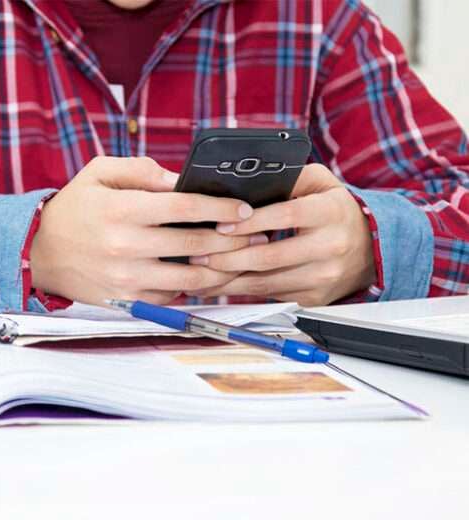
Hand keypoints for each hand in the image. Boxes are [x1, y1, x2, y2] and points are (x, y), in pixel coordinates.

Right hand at [30, 156, 265, 305]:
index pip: (184, 208)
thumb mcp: (99, 173)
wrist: (38, 252)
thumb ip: (141, 171)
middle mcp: (126, 246)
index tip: (243, 209)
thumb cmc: (75, 208)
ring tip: (239, 257)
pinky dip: (192, 285)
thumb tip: (181, 180)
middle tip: (256, 233)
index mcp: (122, 210)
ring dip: (222, 268)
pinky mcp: (126, 299)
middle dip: (233, 239)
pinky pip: (172, 294)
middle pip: (195, 245)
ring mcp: (127, 278)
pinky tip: (205, 273)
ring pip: (191, 278)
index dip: (220, 207)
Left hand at [193, 163, 376, 305]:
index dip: (250, 222)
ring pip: (265, 282)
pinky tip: (220, 283)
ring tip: (200, 270)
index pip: (285, 216)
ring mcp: (323, 277)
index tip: (221, 224)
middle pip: (270, 257)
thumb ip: (289, 177)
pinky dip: (241, 291)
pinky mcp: (314, 298)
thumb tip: (248, 182)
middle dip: (228, 256)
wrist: (372, 248)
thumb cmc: (334, 211)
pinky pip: (270, 296)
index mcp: (330, 212)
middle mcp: (330, 247)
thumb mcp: (320, 184)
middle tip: (199, 252)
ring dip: (227, 278)